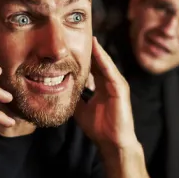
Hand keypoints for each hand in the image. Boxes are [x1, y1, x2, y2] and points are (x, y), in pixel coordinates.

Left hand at [73, 37, 137, 151]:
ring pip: (106, 64)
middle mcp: (110, 83)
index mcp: (101, 86)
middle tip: (82, 34)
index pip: (92, 67)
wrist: (112, 143)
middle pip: (99, 62)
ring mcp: (117, 85)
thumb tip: (58, 90)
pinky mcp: (121, 90)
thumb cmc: (99, 128)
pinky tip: (98, 52)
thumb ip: (74, 97)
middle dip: (91, 49)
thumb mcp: (80, 109)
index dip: (83, 57)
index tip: (73, 46)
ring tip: (91, 38)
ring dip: (98, 51)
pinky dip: (104, 62)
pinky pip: (111, 72)